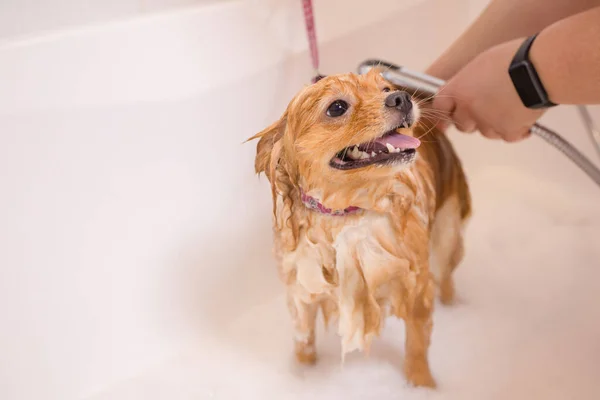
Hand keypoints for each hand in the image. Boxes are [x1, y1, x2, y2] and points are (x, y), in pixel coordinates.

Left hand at [430, 38, 546, 141]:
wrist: (540, 68)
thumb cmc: (514, 58)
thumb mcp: (481, 63)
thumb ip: (468, 82)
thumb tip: (466, 91)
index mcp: (459, 89)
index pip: (440, 107)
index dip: (443, 115)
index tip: (443, 123)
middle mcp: (468, 109)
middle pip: (462, 124)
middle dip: (471, 120)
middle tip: (488, 108)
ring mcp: (487, 122)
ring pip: (486, 132)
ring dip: (495, 124)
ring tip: (512, 105)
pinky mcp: (507, 131)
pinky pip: (508, 136)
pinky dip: (516, 130)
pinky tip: (525, 117)